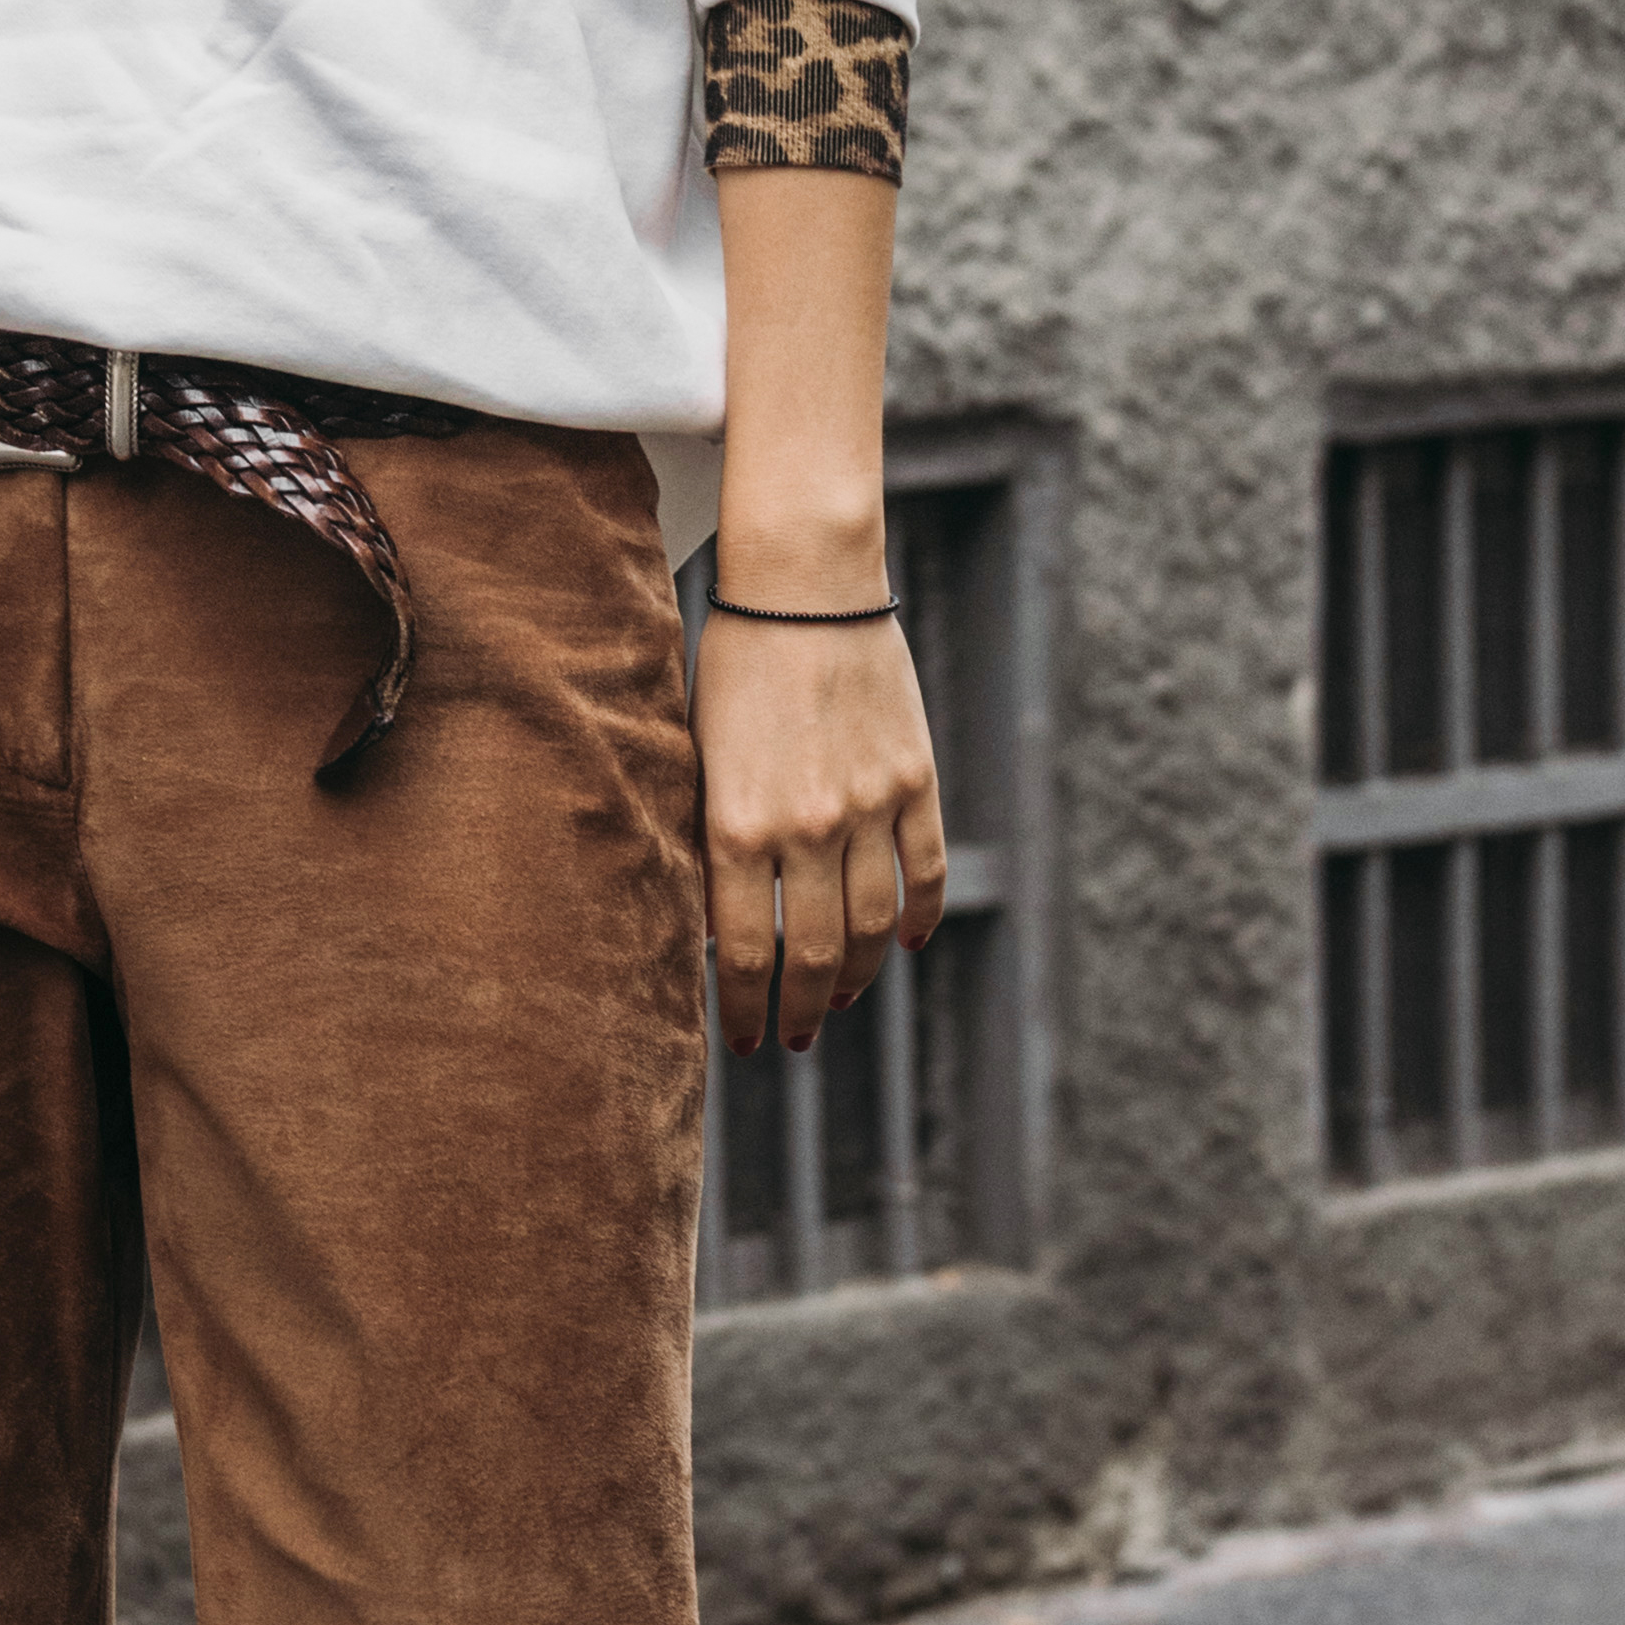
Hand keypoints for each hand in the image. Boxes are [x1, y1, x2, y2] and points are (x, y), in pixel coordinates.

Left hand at [695, 598, 944, 1058]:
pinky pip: (926, 871)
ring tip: (840, 1002)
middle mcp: (809, 828)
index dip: (744, 1009)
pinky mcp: (915, 780)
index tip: (742, 1041)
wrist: (804, 584)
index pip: (746, 953)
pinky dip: (919, 917)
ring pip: (875, 926)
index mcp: (739, 827)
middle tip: (792, 1038)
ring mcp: (870, 807)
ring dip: (858, 977)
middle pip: (816, 955)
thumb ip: (710, 839)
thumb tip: (714, 923)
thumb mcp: (698, 758)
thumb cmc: (730, 663)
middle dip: (802, 1010)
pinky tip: (906, 943)